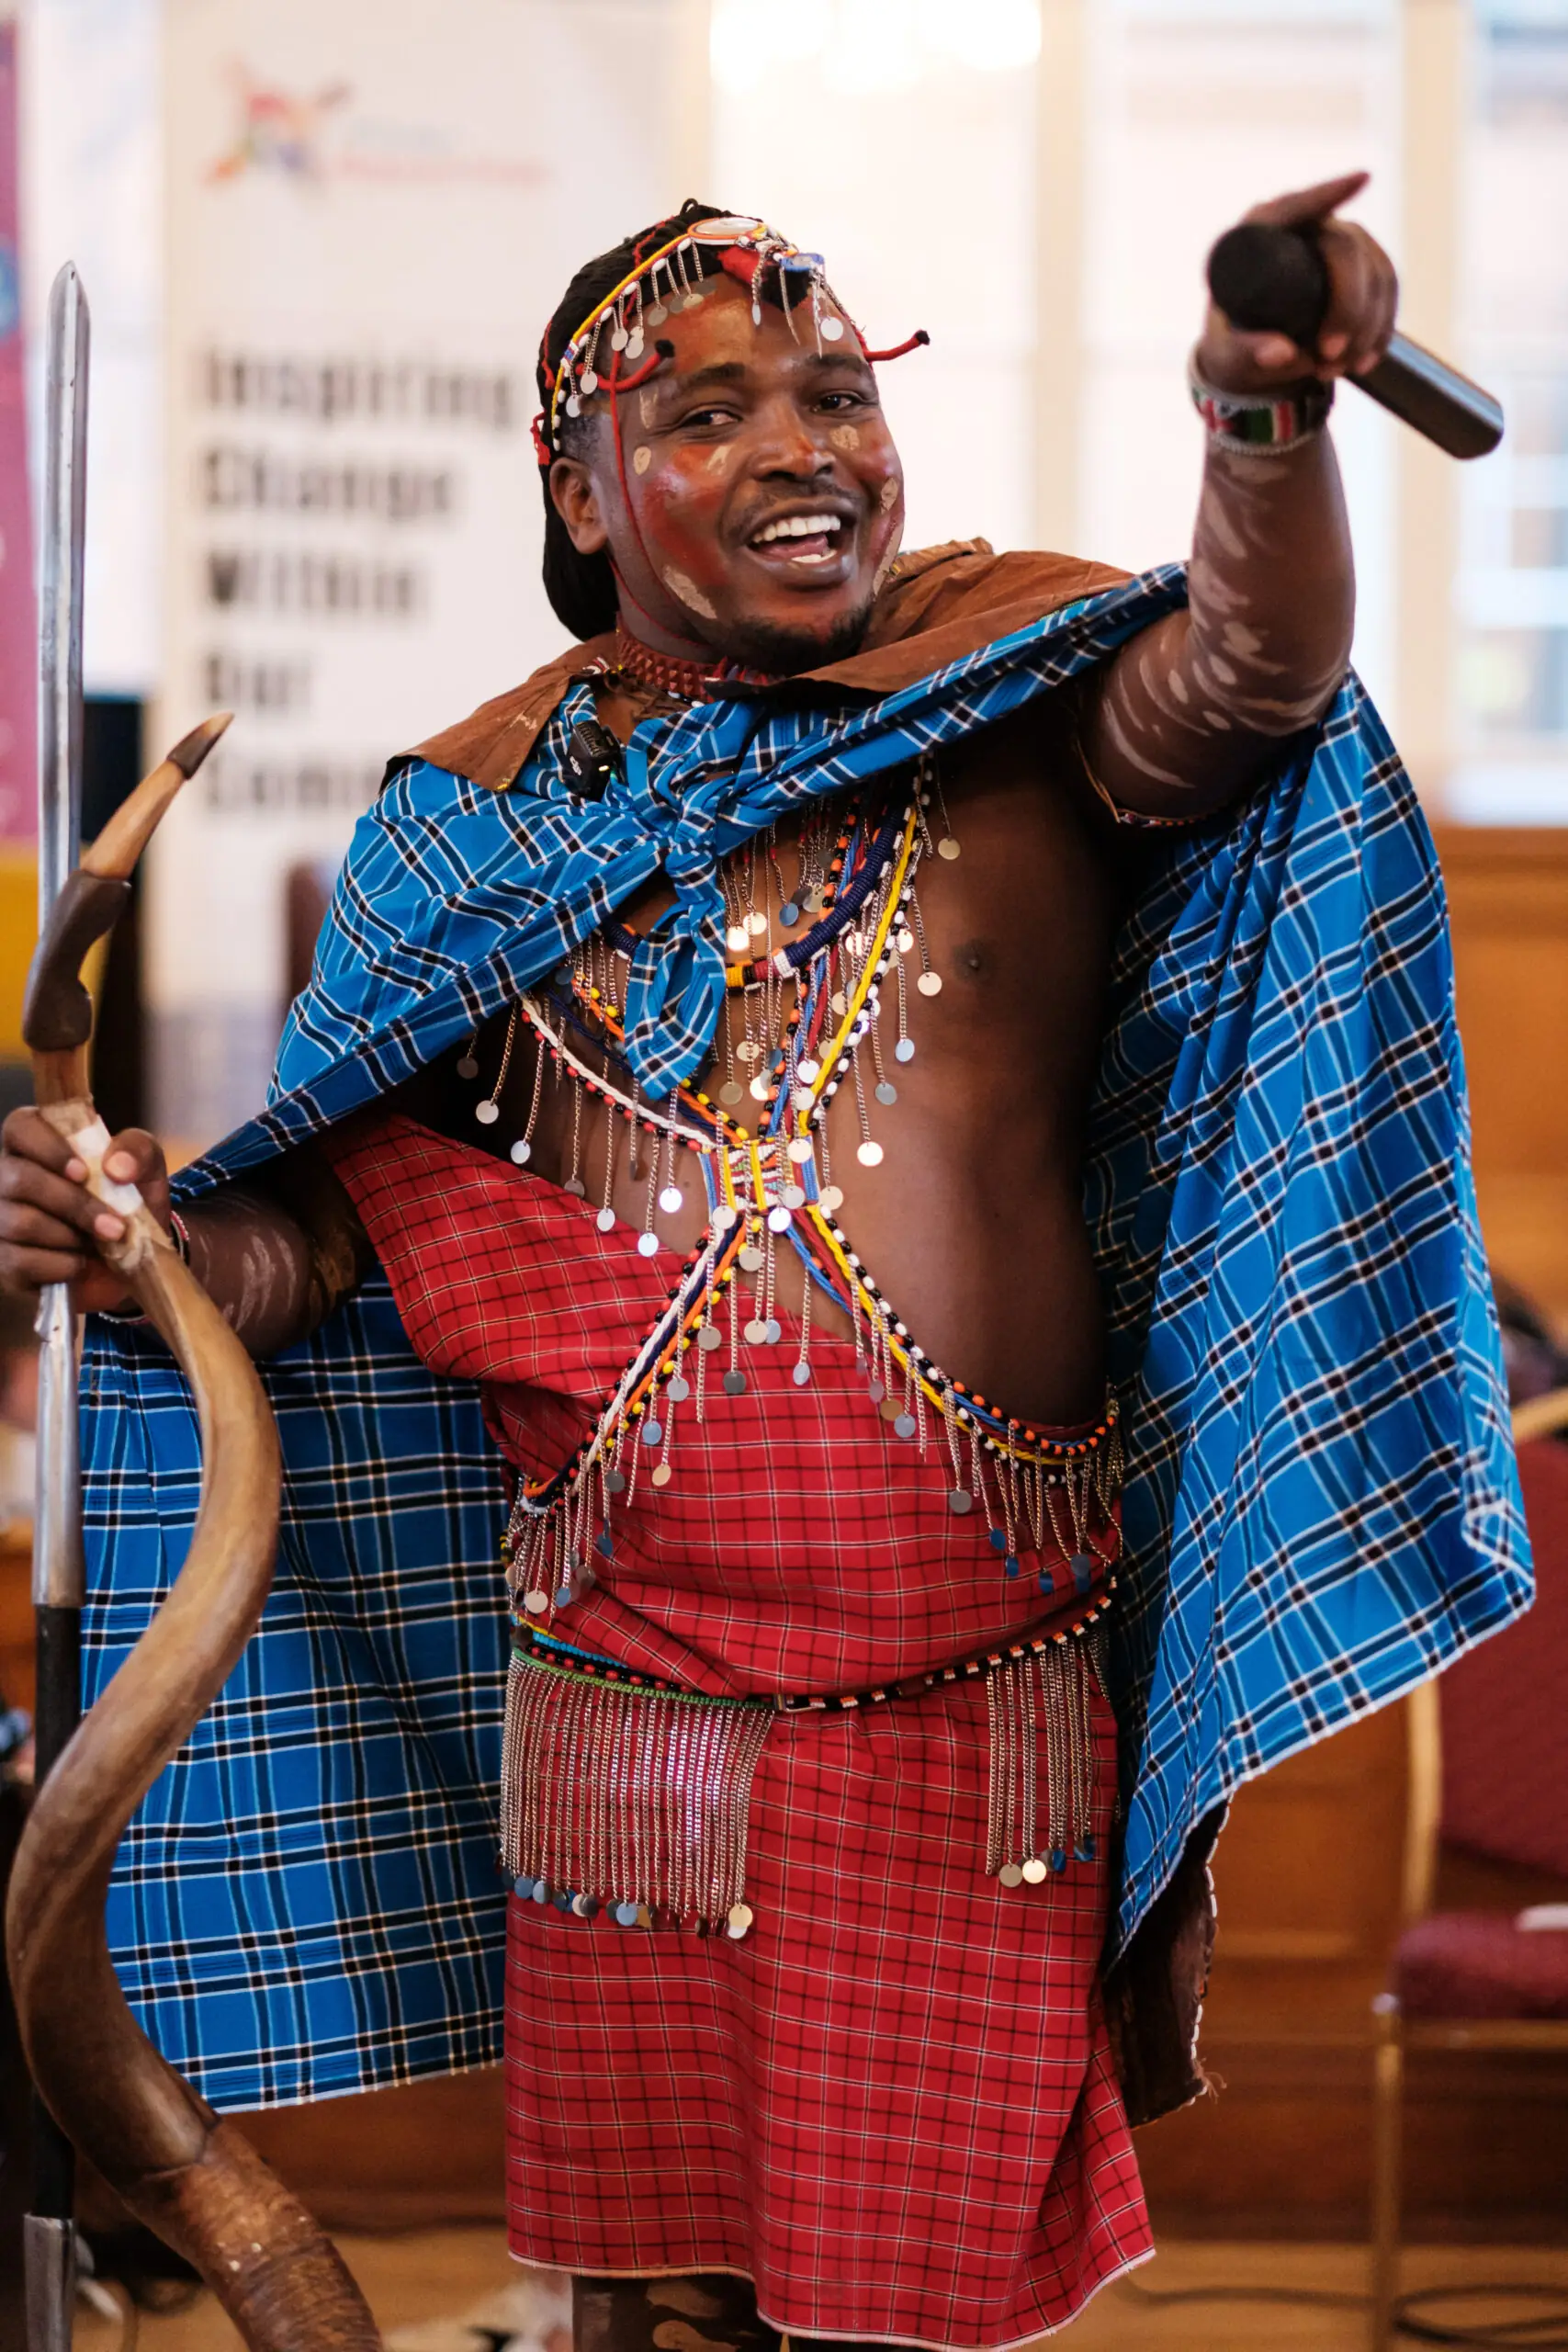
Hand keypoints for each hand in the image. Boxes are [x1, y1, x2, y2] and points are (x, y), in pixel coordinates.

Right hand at [0, 1109, 170, 1314]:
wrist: (129, 1262)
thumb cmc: (126, 1205)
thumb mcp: (145, 1171)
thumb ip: (138, 1151)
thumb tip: (117, 1166)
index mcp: (35, 1145)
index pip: (21, 1127)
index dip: (49, 1148)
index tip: (83, 1173)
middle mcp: (5, 1179)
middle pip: (20, 1180)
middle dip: (75, 1204)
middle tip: (115, 1226)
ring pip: (21, 1224)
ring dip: (71, 1238)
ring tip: (97, 1245)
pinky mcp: (2, 1264)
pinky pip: (20, 1263)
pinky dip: (61, 1267)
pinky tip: (78, 1265)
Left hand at [1196, 171, 1396, 396]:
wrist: (1252, 359)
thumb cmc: (1231, 345)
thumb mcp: (1227, 353)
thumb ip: (1246, 351)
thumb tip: (1282, 354)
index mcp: (1263, 233)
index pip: (1299, 204)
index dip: (1331, 192)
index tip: (1362, 179)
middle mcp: (1306, 229)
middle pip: (1346, 249)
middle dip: (1348, 306)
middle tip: (1329, 355)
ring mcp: (1339, 246)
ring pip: (1376, 273)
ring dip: (1366, 327)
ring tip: (1336, 370)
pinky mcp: (1363, 269)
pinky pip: (1387, 291)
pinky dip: (1381, 330)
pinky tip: (1365, 361)